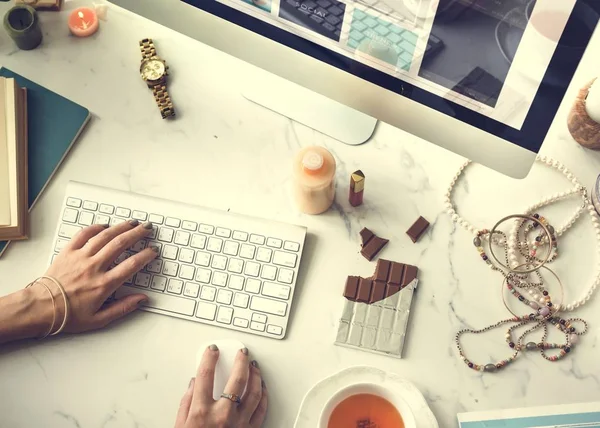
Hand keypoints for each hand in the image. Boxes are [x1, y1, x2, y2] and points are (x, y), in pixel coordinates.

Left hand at [37, 220, 157, 333]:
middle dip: (137, 234)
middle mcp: (94, 267)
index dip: (146, 255)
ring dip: (121, 227)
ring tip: (132, 223)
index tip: (153, 251)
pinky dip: (96, 228)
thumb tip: (142, 300)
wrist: (40, 308)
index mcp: (104, 284)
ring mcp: (80, 257)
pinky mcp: (68, 252)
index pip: (132, 264)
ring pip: (105, 236)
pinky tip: (105, 226)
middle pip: (121, 244)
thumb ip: (123, 308)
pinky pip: (84, 234)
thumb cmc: (68, 316)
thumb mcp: (99, 319)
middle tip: (147, 228)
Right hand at [175, 346, 267, 427]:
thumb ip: (186, 402)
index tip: (212, 350)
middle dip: (241, 361)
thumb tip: (194, 383)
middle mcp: (223, 415)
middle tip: (242, 352)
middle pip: (237, 379)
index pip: (207, 374)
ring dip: (256, 375)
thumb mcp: (179, 426)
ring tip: (254, 366)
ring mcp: (239, 423)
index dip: (209, 358)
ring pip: (254, 391)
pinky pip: (262, 409)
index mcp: (202, 411)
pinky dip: (264, 395)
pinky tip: (262, 387)